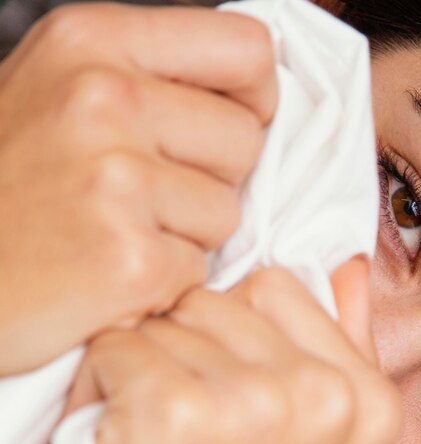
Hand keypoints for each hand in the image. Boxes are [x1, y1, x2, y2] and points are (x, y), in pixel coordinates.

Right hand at [0, 3, 276, 374]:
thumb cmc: (10, 191)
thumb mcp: (61, 91)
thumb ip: (152, 79)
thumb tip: (250, 95)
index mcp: (94, 42)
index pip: (247, 50)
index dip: (254, 98)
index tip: (221, 129)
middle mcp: (105, 100)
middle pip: (246, 140)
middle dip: (212, 177)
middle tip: (144, 196)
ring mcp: (117, 181)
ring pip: (228, 212)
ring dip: (187, 234)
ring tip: (119, 234)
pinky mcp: (131, 260)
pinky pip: (199, 269)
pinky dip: (165, 281)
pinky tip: (110, 274)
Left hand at [68, 261, 401, 443]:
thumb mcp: (325, 437)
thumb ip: (346, 344)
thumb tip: (351, 266)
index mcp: (367, 398)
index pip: (278, 286)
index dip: (239, 324)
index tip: (233, 370)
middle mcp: (322, 395)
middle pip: (222, 296)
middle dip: (195, 338)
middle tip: (196, 405)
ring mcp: (254, 401)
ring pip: (170, 317)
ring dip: (151, 359)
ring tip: (164, 422)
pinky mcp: (179, 409)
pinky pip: (119, 342)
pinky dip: (107, 377)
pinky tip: (126, 429)